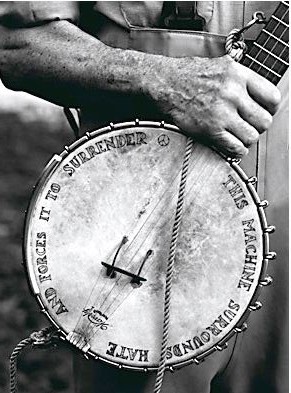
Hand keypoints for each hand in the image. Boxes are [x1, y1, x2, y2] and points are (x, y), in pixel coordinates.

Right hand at [149, 55, 280, 156]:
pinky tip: (231, 145)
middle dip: (258, 126)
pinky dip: (236, 151)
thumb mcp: (221, 66)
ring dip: (246, 139)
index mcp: (239, 75)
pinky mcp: (210, 130)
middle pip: (264, 121)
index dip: (270, 109)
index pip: (272, 98)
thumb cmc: (188, 75)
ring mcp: (221, 113)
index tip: (264, 112)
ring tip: (238, 136)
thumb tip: (258, 96)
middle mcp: (233, 93)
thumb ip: (242, 80)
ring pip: (252, 137)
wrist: (164, 83)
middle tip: (249, 126)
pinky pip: (235, 148)